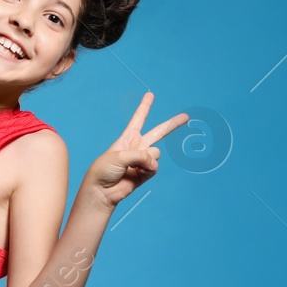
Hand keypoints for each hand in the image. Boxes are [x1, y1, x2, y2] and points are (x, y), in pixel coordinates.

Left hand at [87, 91, 188, 208]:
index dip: (145, 106)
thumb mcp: (119, 155)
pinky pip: (154, 167)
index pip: (139, 118)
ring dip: (147, 159)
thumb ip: (140, 155)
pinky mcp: (145, 173)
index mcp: (127, 138)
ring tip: (132, 167)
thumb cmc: (103, 170)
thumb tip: (155, 163)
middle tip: (186, 117)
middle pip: (159, 132)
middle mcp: (137, 147)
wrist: (101, 191)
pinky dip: (148, 169)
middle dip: (172, 124)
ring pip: (156, 153)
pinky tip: (137, 173)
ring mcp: (142, 160)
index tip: (150, 94)